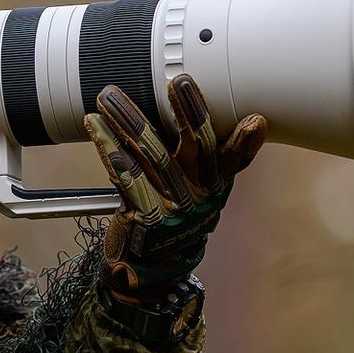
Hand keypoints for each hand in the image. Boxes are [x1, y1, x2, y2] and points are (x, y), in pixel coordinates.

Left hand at [83, 75, 266, 301]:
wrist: (151, 271)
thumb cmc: (176, 219)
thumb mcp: (207, 192)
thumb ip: (223, 158)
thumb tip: (258, 121)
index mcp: (215, 186)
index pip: (232, 157)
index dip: (244, 139)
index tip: (252, 119)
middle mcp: (199, 197)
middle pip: (195, 147)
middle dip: (187, 111)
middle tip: (176, 82)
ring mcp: (172, 208)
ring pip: (153, 154)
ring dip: (128, 120)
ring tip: (109, 97)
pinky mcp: (143, 216)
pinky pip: (124, 174)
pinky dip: (108, 146)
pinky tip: (95, 127)